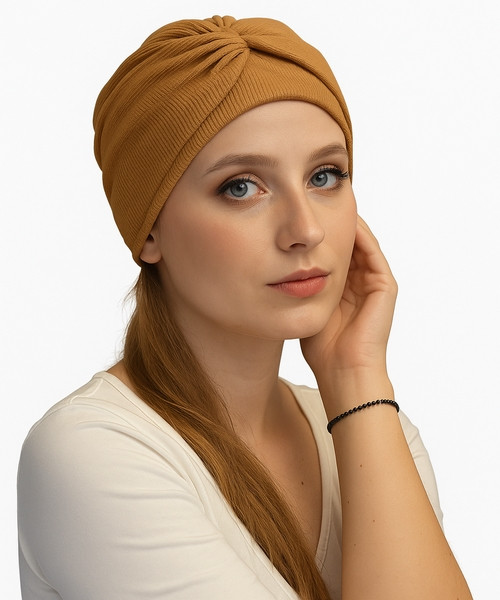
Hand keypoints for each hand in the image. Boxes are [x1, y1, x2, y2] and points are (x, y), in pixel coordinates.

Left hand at [300, 216, 397, 384]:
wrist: (342, 371)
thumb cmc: (321, 348)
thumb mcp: (306, 308)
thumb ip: (300, 288)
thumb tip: (276, 268)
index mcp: (345, 290)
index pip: (334, 254)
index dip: (321, 237)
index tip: (305, 221)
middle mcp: (362, 284)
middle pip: (349, 245)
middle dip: (334, 226)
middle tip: (319, 204)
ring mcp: (375, 285)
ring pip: (362, 244)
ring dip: (348, 224)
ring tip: (331, 205)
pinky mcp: (385, 287)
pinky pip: (372, 252)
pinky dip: (360, 235)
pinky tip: (346, 221)